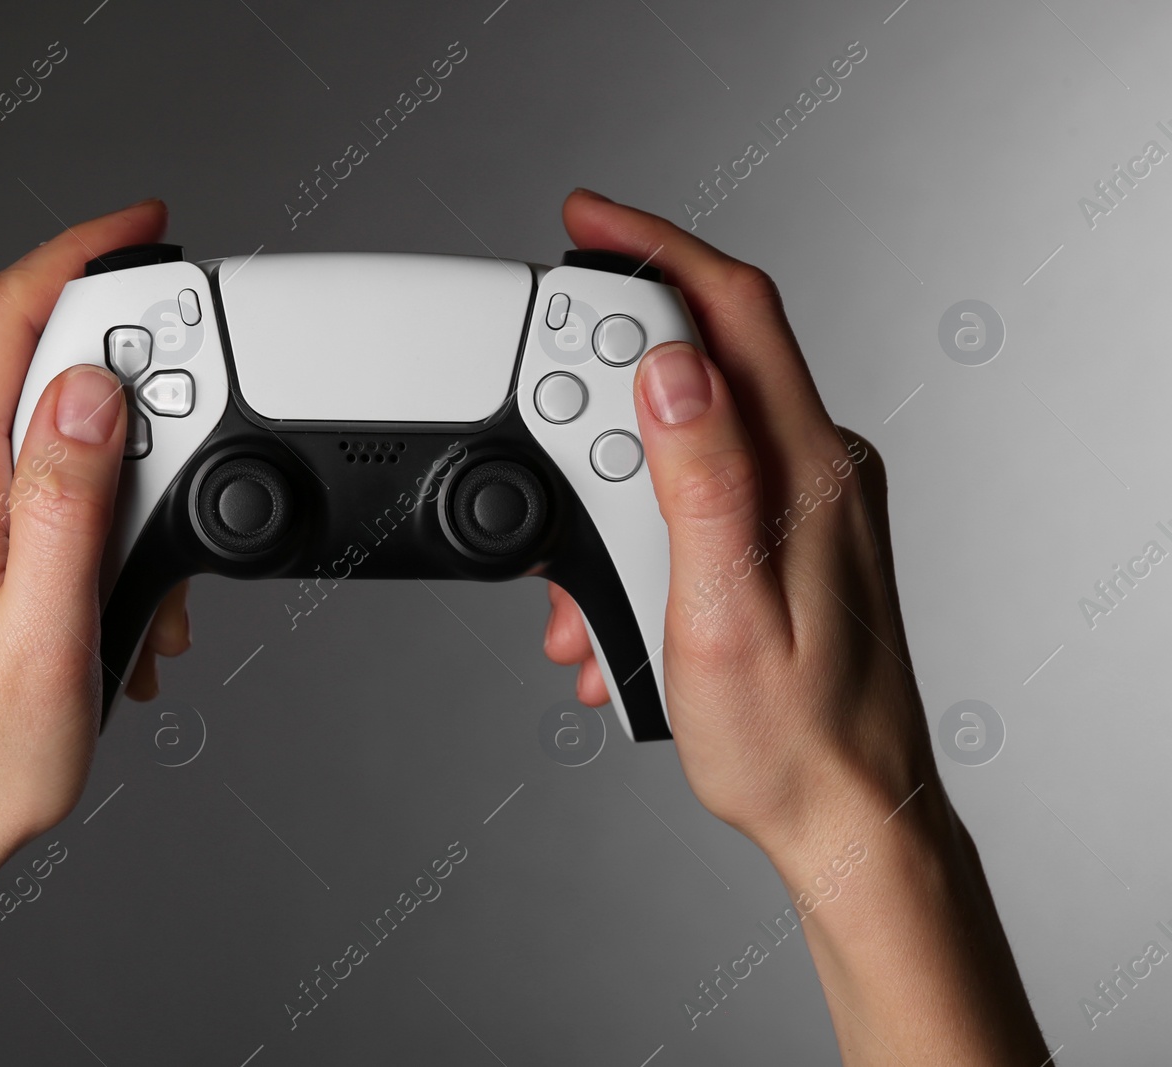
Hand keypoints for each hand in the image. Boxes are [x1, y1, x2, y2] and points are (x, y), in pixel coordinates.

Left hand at [0, 200, 190, 1064]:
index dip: (75, 253)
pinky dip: (82, 519)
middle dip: (133, 422)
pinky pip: (19, 483)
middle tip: (180, 513)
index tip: (141, 225)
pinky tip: (105, 601)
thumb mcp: (45, 635)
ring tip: (140, 605)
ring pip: (40, 439)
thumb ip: (68, 499)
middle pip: (35, 375)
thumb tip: (89, 386)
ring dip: (115, 495)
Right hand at [543, 189, 1047, 1063]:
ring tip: (582, 602)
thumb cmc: (791, 739)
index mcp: (806, 471)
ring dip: (608, 500)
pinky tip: (614, 612)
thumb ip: (701, 481)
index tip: (585, 222)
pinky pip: (695, 494)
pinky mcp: (786, 533)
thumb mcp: (723, 614)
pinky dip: (636, 535)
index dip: (655, 248)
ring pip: (682, 442)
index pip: (733, 311)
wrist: (846, 817)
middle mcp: (816, 469)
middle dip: (599, 407)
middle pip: (696, 367)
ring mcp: (804, 501)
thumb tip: (670, 368)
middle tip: (548, 470)